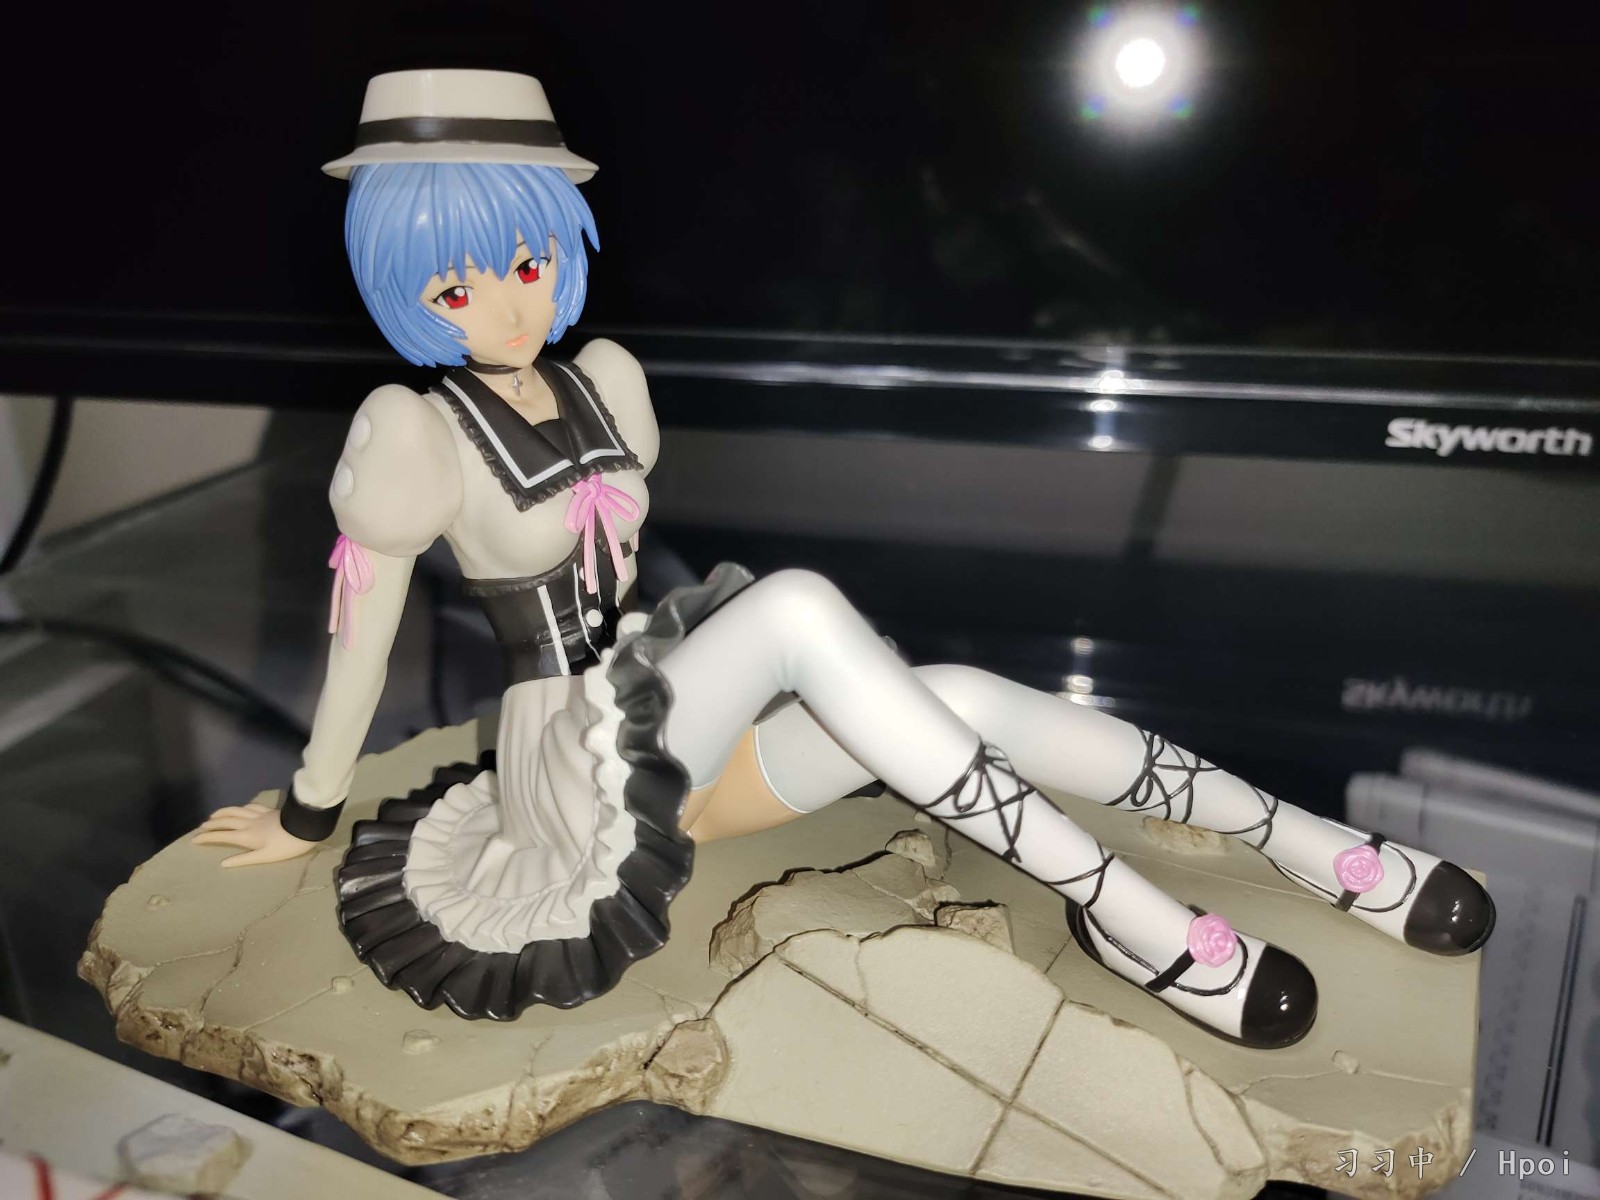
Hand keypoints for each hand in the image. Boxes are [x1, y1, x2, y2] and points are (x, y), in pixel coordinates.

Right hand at [192, 802, 318, 866]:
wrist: (305, 827)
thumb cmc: (287, 845)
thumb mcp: (265, 857)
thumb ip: (244, 859)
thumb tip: (223, 863)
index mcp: (247, 836)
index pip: (222, 836)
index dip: (207, 837)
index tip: (194, 839)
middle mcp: (249, 823)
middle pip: (226, 821)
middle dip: (212, 824)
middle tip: (201, 827)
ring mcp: (259, 815)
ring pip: (236, 811)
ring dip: (223, 812)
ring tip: (214, 815)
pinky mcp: (269, 810)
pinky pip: (251, 806)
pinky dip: (241, 807)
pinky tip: (241, 807)